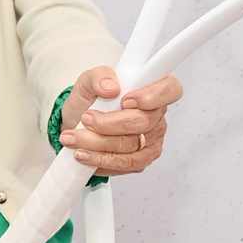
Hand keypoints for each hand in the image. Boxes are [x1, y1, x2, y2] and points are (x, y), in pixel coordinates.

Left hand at [57, 65, 181, 174]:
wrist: (78, 124)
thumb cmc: (90, 101)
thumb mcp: (88, 81)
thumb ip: (99, 77)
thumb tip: (110, 87)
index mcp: (152, 90)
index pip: (170, 90)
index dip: (152, 96)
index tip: (125, 101)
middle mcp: (157, 116)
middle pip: (143, 122)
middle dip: (109, 123)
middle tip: (86, 118)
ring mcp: (151, 140)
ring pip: (130, 146)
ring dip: (97, 143)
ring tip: (73, 138)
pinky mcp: (141, 160)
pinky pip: (125, 164)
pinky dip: (100, 159)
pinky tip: (83, 154)